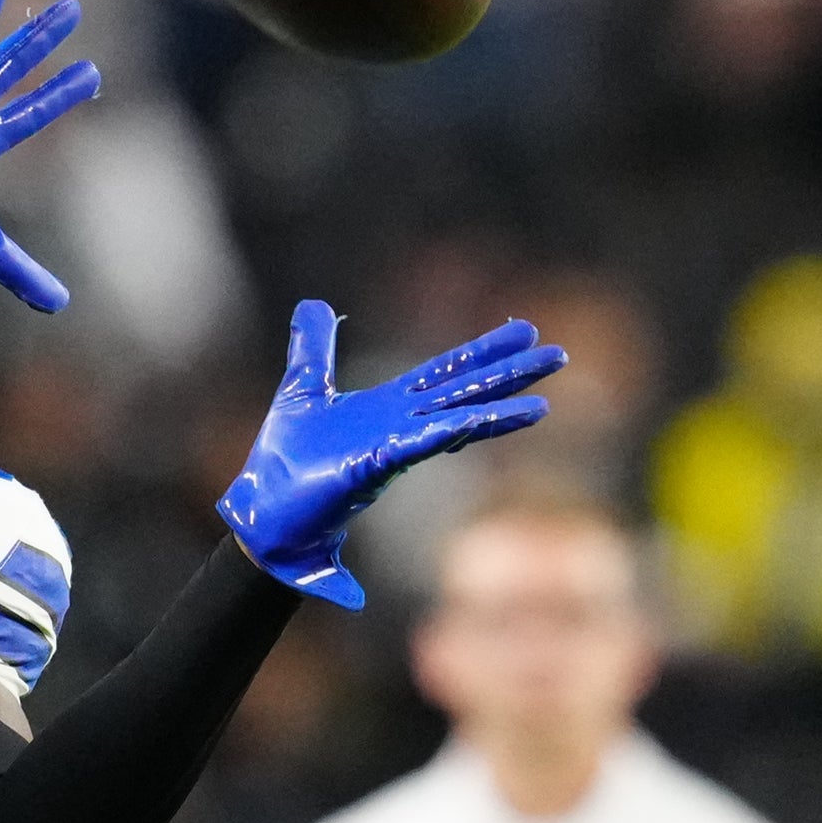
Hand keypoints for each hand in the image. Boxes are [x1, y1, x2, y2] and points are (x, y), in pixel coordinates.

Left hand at [218, 304, 561, 607]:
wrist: (264, 517)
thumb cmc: (285, 464)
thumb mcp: (302, 390)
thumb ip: (314, 348)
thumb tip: (314, 305)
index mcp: (388, 408)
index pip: (445, 374)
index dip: (482, 352)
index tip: (523, 331)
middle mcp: (400, 427)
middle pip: (463, 393)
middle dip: (508, 375)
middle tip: (557, 356)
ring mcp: (391, 448)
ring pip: (454, 423)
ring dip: (497, 414)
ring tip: (543, 405)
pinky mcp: (373, 467)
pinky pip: (417, 445)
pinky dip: (447, 433)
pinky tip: (476, 421)